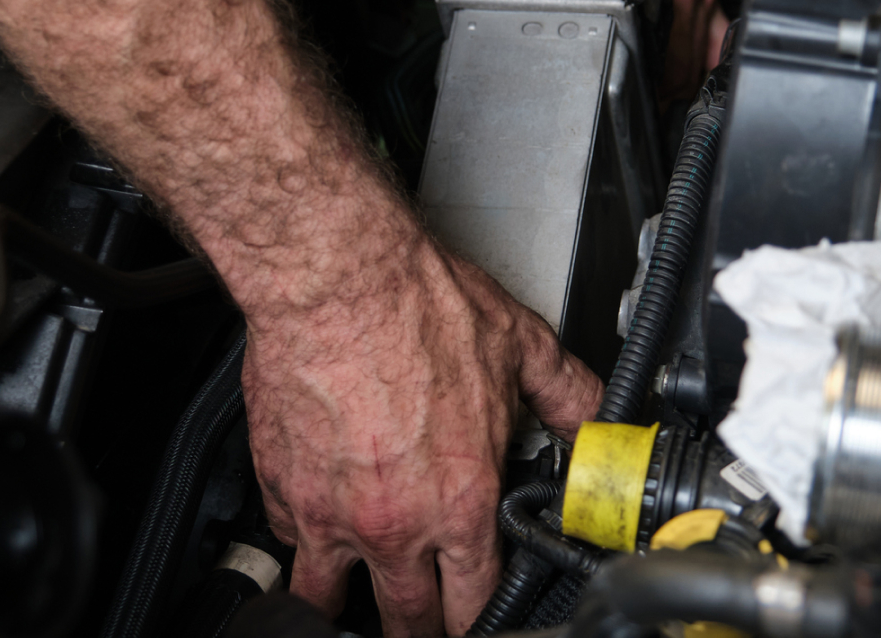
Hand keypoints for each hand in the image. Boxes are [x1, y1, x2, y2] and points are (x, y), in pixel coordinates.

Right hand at [244, 230, 601, 635]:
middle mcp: (395, 523)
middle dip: (419, 628)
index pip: (476, 603)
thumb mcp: (519, 347)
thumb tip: (600, 416)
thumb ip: (566, 395)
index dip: (480, 618)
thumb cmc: (416, 305)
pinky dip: (304, 538)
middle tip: (423, 622)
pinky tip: (318, 522)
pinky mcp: (280, 488)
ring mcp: (330, 514)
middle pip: (407, 621)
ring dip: (346, 604)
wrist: (335, 278)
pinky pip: (287, 539)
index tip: (477, 615)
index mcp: (460, 502)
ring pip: (328, 598)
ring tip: (355, 605)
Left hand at [536, 0, 728, 96]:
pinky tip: (675, 75)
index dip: (655, 87)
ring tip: (651, 106)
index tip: (632, 107)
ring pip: (701, 52)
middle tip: (633, 116)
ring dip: (682, 81)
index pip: (676, 49)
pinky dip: (696, 59)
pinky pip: (708, 30)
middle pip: (691, 61)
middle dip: (667, 96)